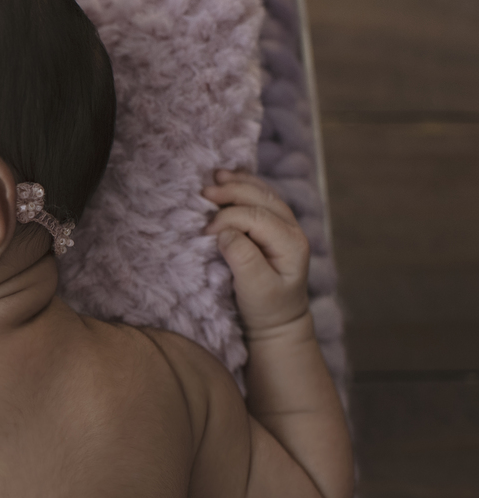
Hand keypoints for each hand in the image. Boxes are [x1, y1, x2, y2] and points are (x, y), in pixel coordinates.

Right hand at [202, 169, 310, 335]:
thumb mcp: (255, 288)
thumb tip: (224, 232)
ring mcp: (285, 225)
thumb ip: (242, 258)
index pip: (256, 217)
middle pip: (261, 198)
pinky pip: (260, 198)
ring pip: (262, 193)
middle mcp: (293, 229)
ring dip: (238, 183)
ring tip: (214, 178)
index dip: (228, 218)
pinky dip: (243, 186)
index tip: (205, 233)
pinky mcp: (273, 226)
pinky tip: (228, 180)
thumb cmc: (265, 307)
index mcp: (292, 243)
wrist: (277, 320)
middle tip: (204, 194)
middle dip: (232, 191)